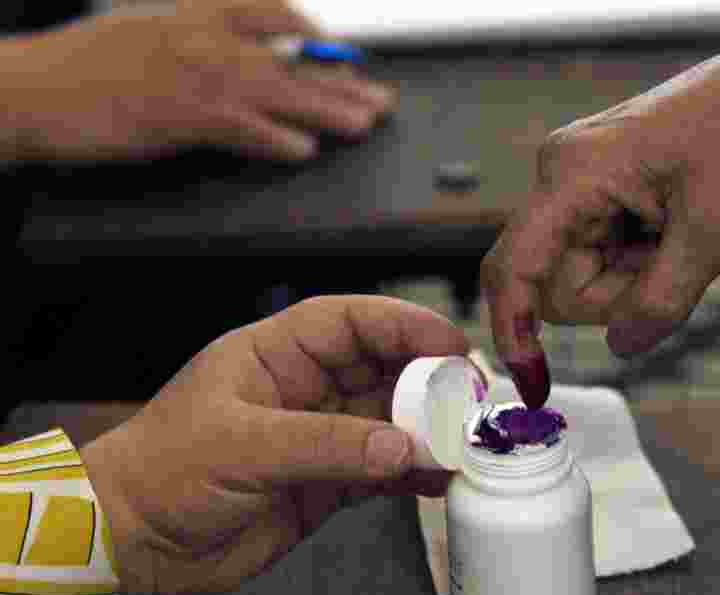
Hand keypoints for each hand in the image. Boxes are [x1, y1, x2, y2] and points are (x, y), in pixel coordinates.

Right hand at [4, 0, 396, 161]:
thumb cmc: (86, 67)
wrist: (32, 88)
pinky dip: (274, 139)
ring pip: (276, 91)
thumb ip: (201, 42)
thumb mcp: (148, 35)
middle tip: (379, 98)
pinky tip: (304, 150)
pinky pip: (241, 126)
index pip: (270, 11)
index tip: (343, 51)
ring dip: (325, 109)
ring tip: (363, 122)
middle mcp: (202, 37)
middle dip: (340, 79)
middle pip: (288, 58)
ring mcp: (192, 74)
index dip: (313, 33)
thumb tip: (248, 59)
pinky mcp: (179, 114)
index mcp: (194, 13)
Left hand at [79, 296, 466, 594]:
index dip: (403, 325)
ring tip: (464, 444)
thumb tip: (399, 446)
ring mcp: (320, 437)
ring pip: (391, 421)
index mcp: (276, 354)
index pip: (350, 322)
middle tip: (470, 401)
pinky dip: (414, 473)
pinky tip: (440, 479)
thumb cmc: (164, 472)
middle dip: (429, 381)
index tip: (450, 344)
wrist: (134, 545)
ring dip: (428, 431)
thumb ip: (325, 445)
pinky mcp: (328, 484)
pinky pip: (383, 470)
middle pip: (383, 369)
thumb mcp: (242, 446)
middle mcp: (305, 389)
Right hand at [480, 35, 719, 406]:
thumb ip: (663, 298)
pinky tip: (674, 230)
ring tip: (683, 235)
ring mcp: (579, 188)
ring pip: (582, 278)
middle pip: (556, 285)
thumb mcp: (716, 228)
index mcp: (574, 175)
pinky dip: (640, 264)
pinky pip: (603, 258)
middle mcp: (563, 179)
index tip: (533, 384)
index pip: (512, 267)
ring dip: (634, 280)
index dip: (512, 330)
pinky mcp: (600, 196)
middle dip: (616, 296)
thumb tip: (621, 348)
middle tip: (675, 260)